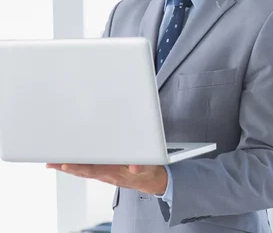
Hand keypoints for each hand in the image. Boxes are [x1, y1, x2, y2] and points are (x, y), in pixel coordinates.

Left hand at [46, 163, 167, 194]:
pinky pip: (88, 169)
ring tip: (53, 163)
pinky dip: (76, 167)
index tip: (66, 164)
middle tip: (51, 163)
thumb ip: (142, 166)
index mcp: (114, 173)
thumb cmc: (147, 172)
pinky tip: (68, 164)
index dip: (79, 167)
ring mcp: (104, 173)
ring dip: (68, 167)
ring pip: (83, 170)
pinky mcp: (105, 171)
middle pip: (83, 171)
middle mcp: (106, 174)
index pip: (93, 170)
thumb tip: (135, 167)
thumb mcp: (148, 168)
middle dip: (67, 167)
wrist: (149, 180)